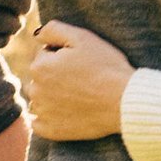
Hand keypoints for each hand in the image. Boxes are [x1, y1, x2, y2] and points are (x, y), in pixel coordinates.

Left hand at [25, 21, 134, 139]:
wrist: (125, 102)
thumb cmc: (106, 67)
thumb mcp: (82, 37)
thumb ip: (53, 30)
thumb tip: (36, 35)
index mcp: (39, 66)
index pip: (44, 55)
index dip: (64, 56)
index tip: (82, 62)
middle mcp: (35, 90)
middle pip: (40, 78)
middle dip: (55, 76)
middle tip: (82, 79)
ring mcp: (43, 113)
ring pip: (40, 99)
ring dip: (51, 97)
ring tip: (78, 96)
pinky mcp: (52, 131)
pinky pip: (40, 124)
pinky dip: (49, 119)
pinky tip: (66, 113)